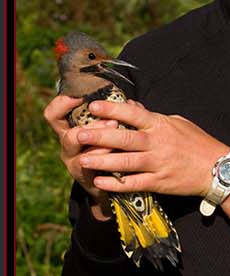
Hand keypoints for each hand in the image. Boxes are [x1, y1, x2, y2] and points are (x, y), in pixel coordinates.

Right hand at [44, 93, 114, 213]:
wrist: (115, 179)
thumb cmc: (112, 145)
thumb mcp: (110, 127)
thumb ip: (117, 114)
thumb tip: (130, 102)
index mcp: (70, 129)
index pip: (53, 115)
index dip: (62, 104)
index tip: (80, 96)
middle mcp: (68, 147)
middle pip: (68, 136)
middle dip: (91, 129)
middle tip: (113, 122)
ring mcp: (75, 164)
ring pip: (82, 157)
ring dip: (101, 146)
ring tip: (118, 142)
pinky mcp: (86, 180)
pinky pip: (92, 171)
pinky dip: (106, 163)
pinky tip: (119, 158)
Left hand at [57, 99, 223, 198]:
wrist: (218, 169)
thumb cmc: (196, 143)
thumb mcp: (177, 122)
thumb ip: (152, 116)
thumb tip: (130, 105)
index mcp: (160, 125)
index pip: (133, 114)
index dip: (113, 109)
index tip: (94, 106)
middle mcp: (157, 143)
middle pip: (124, 139)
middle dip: (100, 136)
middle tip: (79, 134)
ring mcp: (157, 164)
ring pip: (125, 162)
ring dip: (102, 161)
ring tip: (82, 159)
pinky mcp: (159, 183)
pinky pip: (133, 183)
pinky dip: (115, 183)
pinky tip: (100, 181)